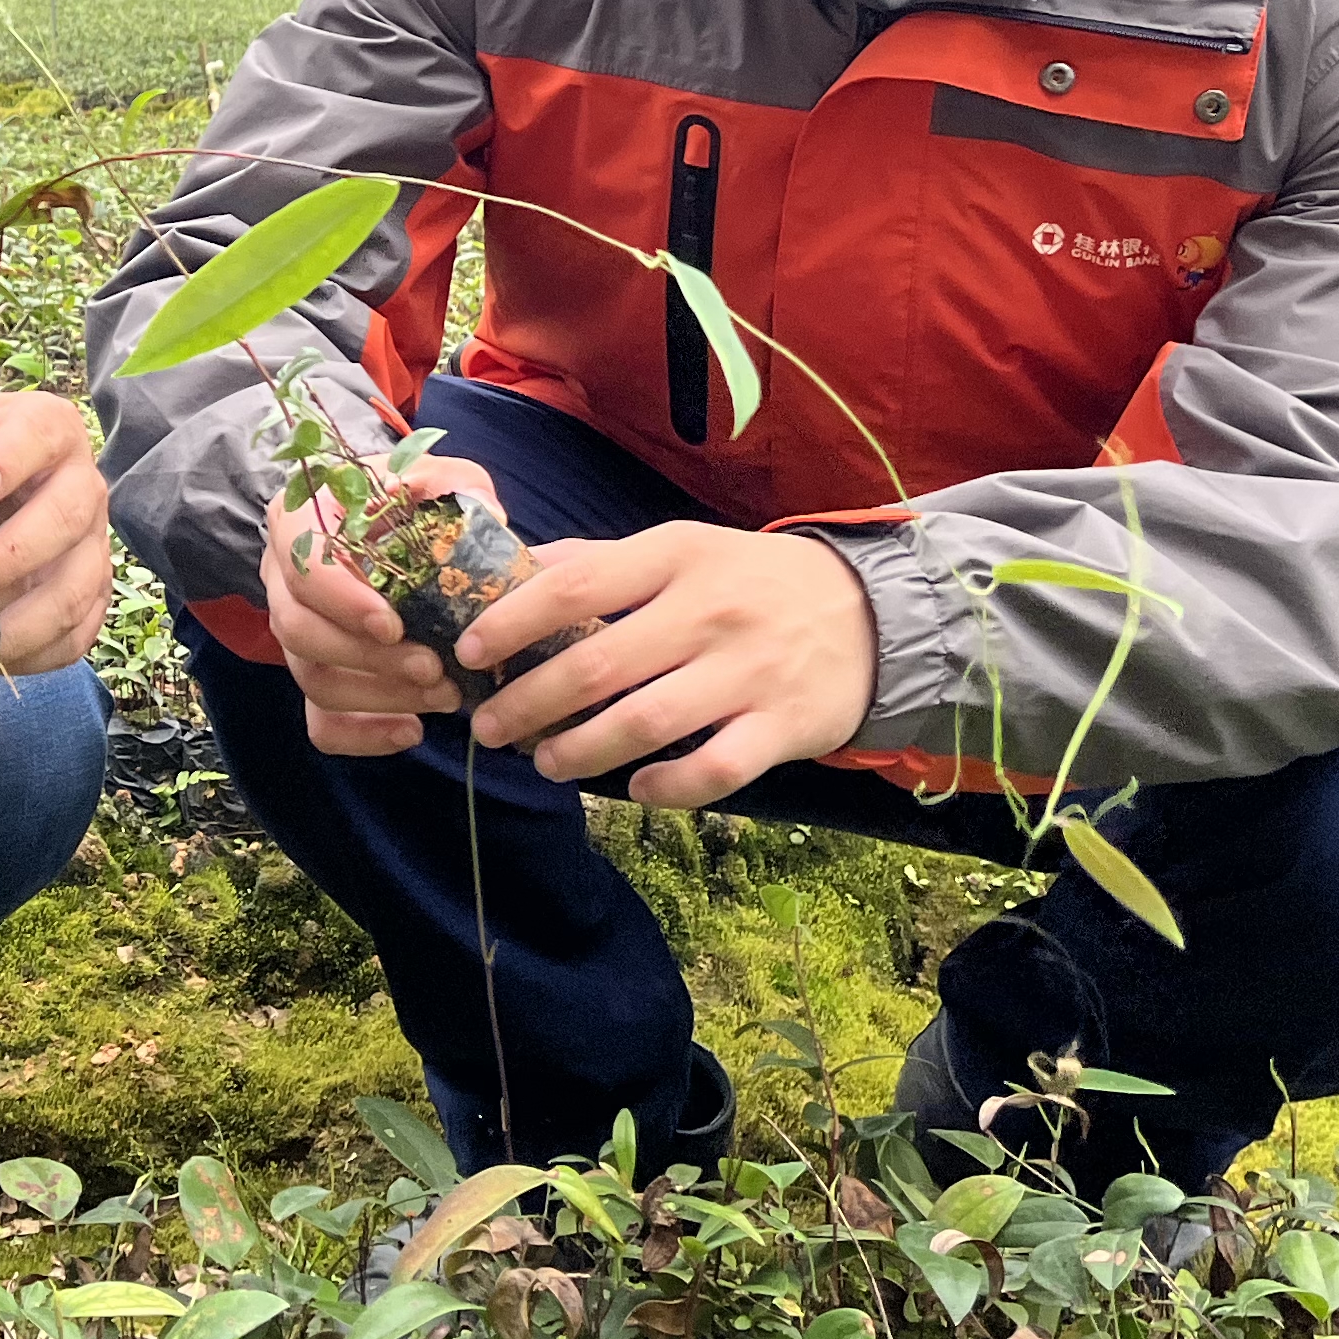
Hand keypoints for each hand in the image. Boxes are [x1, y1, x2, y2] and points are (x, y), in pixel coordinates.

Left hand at [0, 392, 113, 676]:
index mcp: (49, 428)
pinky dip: (31, 653)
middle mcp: (83, 482)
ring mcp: (94, 542)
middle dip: (11, 556)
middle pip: (67, 517)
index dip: (10, 459)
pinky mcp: (93, 593)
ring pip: (78, 586)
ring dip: (22, 620)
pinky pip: (77, 633)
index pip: (40, 433)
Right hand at [258, 451, 496, 755]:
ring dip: (379, 697)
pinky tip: (412, 731)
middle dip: (369, 661)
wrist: (392, 526)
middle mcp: (282, 577)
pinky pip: (319, 722)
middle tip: (433, 670)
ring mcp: (294, 630)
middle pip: (299, 632)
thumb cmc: (413, 500)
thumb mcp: (438, 476)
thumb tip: (485, 514)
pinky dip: (363, 735)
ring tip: (442, 696)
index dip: (343, 603)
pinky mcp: (315, 674)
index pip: (301, 567)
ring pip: (311, 679)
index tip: (394, 625)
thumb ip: (455, 485)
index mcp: (301, 520)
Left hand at [454, 520, 874, 806]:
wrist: (869, 614)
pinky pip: (713, 770)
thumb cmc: (751, 582)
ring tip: (546, 761)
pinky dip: (666, 787)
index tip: (469, 652)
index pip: (574, 586)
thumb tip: (519, 568)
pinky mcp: (782, 726)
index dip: (511, 621)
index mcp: (676, 556)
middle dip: (528, 703)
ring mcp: (748, 671)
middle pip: (596, 664)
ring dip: (581, 750)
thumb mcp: (683, 548)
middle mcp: (708, 611)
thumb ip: (603, 562)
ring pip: (644, 723)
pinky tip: (635, 789)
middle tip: (491, 727)